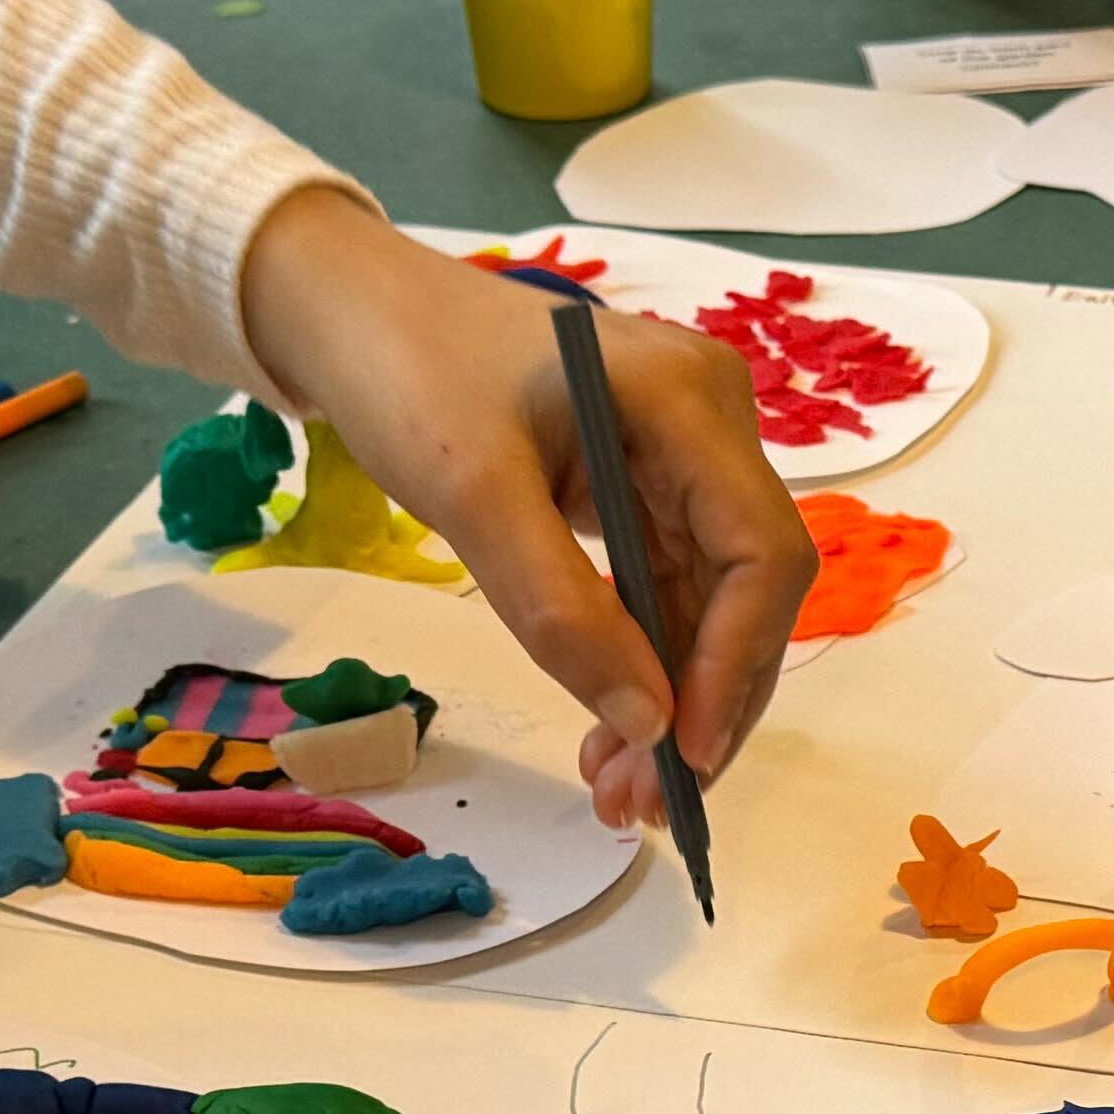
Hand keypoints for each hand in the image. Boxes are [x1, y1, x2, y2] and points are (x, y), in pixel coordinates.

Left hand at [233, 191, 809, 830]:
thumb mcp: (473, 498)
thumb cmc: (407, 374)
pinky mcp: (644, 483)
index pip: (761, 554)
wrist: (352, 310)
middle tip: (645, 803)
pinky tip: (609, 728)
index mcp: (687, 401)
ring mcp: (680, 455)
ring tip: (615, 788)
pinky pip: (665, 589)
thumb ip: (561, 611)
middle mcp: (708, 424)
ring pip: (710, 604)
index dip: (735, 665)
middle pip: (748, 591)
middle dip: (704, 704)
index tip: (683, 755)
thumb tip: (648, 725)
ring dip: (672, 700)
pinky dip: (641, 663)